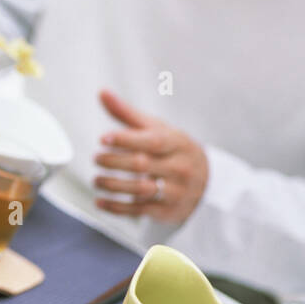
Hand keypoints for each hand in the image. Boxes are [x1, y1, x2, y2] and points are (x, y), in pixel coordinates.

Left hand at [92, 89, 207, 222]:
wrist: (207, 183)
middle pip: (142, 165)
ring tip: (96, 179)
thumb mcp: (157, 129)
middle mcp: (179, 167)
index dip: (126, 140)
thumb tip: (102, 92)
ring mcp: (175, 191)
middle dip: (114, 162)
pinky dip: (116, 207)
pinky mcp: (167, 211)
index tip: (103, 139)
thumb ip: (127, 113)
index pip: (152, 141)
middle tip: (96, 158)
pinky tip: (100, 200)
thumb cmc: (173, 150)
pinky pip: (139, 211)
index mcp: (177, 143)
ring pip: (141, 189)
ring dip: (113, 185)